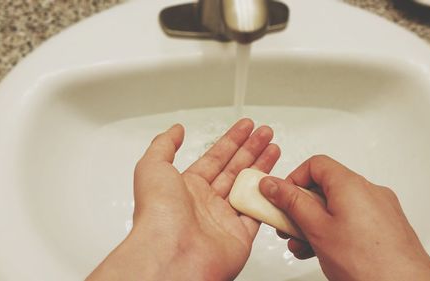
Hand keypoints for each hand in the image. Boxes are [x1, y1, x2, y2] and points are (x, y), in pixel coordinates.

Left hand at [87, 119, 279, 280]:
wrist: (172, 254)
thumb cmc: (158, 214)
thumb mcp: (152, 168)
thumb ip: (164, 145)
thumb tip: (176, 130)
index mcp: (187, 187)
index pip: (215, 158)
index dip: (232, 140)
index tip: (246, 127)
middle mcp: (205, 203)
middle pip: (234, 169)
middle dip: (252, 149)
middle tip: (265, 133)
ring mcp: (223, 220)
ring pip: (248, 188)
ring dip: (262, 167)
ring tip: (274, 148)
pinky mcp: (239, 237)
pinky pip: (258, 215)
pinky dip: (268, 200)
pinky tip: (276, 182)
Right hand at [259, 155, 429, 280]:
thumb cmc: (369, 264)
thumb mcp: (317, 229)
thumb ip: (292, 203)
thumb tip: (274, 185)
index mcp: (351, 184)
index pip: (315, 165)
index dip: (293, 180)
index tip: (280, 198)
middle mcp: (369, 191)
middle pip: (325, 187)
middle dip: (301, 207)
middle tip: (288, 225)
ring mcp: (380, 209)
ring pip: (337, 207)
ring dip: (315, 223)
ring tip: (304, 244)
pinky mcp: (386, 227)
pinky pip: (353, 220)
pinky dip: (334, 230)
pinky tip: (324, 250)